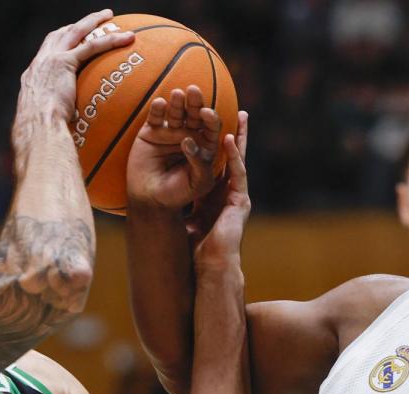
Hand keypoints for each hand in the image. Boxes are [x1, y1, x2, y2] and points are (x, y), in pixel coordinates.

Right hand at [12, 10, 133, 150]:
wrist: (37, 127)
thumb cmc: (41, 132)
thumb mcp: (48, 121)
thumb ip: (59, 116)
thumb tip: (71, 127)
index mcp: (34, 76)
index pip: (48, 52)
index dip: (61, 42)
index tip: (73, 39)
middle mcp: (40, 63)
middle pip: (60, 34)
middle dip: (77, 25)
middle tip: (94, 20)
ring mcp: (50, 60)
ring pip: (76, 32)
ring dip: (94, 21)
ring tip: (111, 17)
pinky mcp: (64, 63)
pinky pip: (91, 46)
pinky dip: (110, 40)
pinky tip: (127, 38)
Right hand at [127, 85, 222, 209]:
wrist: (151, 200)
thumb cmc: (179, 194)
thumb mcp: (197, 183)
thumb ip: (200, 163)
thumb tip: (188, 140)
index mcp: (205, 145)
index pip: (211, 128)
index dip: (211, 119)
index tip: (207, 113)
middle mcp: (189, 135)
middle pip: (195, 114)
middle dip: (196, 102)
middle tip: (194, 91)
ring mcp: (170, 132)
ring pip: (176, 112)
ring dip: (178, 102)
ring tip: (177, 94)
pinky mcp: (152, 131)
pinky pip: (156, 116)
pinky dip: (157, 109)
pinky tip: (160, 103)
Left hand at [191, 111, 249, 269]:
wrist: (213, 265)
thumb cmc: (200, 249)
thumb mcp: (190, 222)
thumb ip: (185, 209)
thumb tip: (167, 204)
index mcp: (220, 195)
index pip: (219, 165)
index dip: (218, 146)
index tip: (214, 127)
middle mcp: (232, 192)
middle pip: (233, 158)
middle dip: (236, 134)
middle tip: (238, 113)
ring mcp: (239, 195)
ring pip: (240, 161)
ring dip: (239, 137)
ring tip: (238, 116)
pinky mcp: (241, 201)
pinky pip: (237, 173)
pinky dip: (234, 156)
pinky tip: (228, 139)